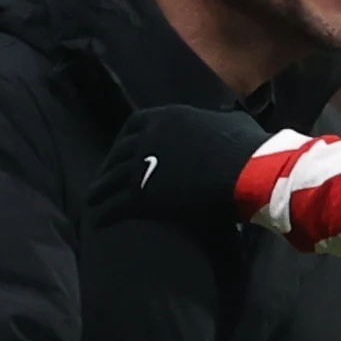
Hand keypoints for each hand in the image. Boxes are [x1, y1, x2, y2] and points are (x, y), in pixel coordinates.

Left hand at [87, 104, 270, 229]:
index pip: (135, 125)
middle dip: (108, 167)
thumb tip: (227, 121)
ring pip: (111, 180)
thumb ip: (220, 122)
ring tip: (93, 202)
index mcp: (167, 118)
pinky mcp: (142, 195)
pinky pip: (115, 205)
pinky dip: (105, 214)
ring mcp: (141, 166)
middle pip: (118, 154)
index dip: (126, 140)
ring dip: (100, 191)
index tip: (123, 151)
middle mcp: (147, 138)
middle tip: (104, 180)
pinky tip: (99, 222)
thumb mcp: (233, 123)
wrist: (246, 172)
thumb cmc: (247, 147)